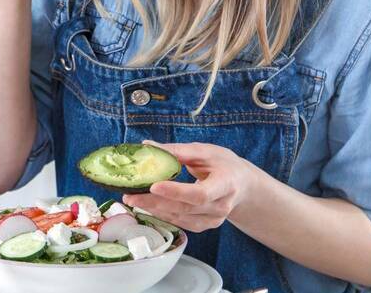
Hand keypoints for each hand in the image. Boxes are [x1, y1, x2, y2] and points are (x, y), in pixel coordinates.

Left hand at [123, 140, 259, 232]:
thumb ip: (177, 151)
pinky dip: (162, 214)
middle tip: (130, 195)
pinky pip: (181, 223)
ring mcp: (214, 219)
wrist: (241, 184)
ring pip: (180, 218)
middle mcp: (221, 206)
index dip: (176, 192)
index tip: (153, 185)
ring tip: (133, 199)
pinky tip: (147, 206)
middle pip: (185, 208)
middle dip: (154, 202)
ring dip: (154, 209)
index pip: (200, 193)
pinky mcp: (206, 226)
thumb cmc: (223, 164)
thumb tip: (147, 145)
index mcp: (226, 184)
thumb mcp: (205, 151)